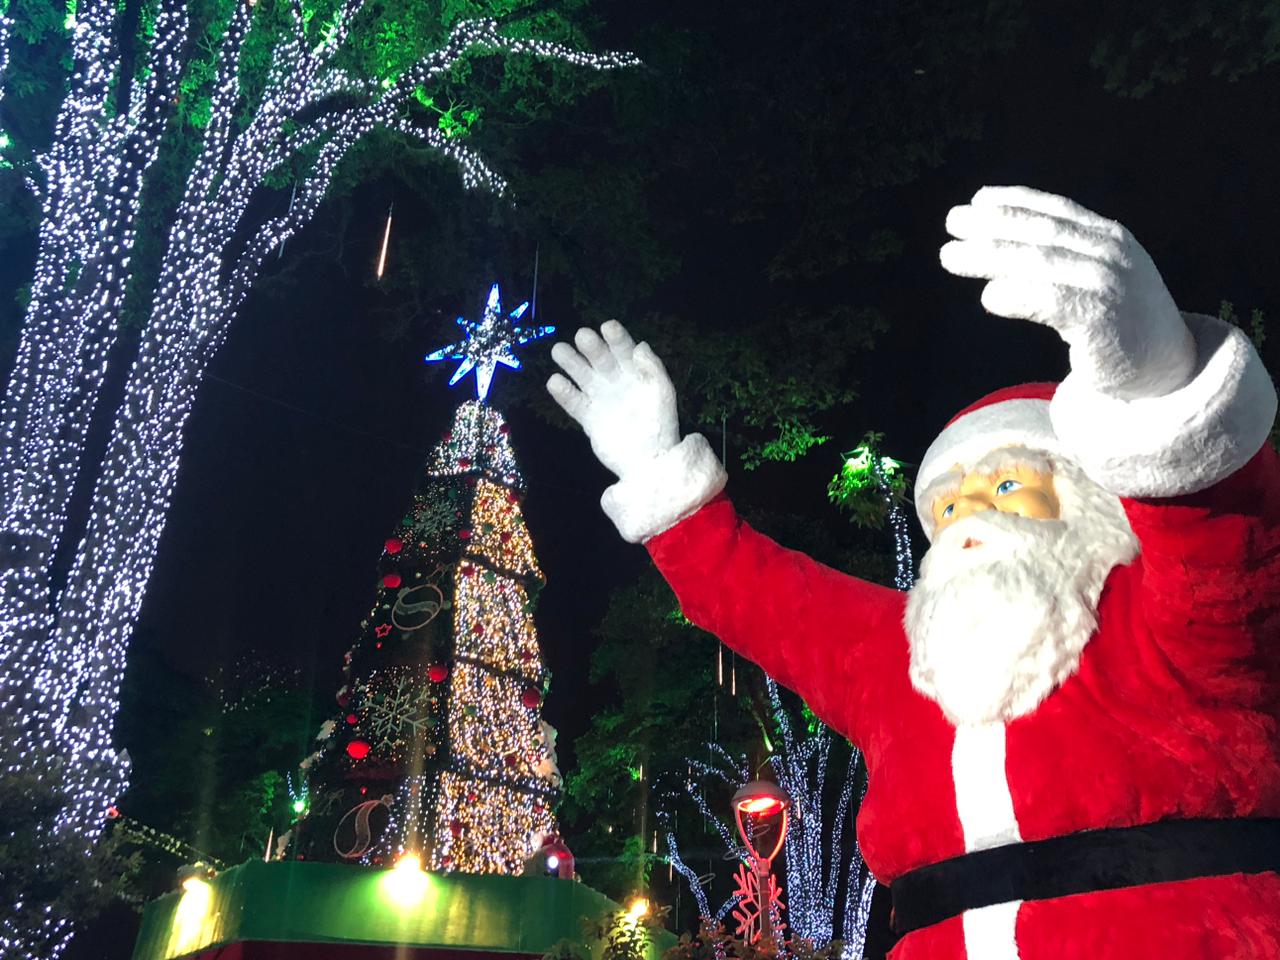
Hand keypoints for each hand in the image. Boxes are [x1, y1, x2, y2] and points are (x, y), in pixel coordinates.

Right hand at [547, 321, 679, 477]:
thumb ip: (653, 370)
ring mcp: (601, 399)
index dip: (616, 338)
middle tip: (581, 336)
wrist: (649, 464)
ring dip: (571, 362)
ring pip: (582, 376)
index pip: (624, 350)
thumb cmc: (661, 427)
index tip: (607, 327)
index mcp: (636, 373)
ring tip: (559, 350)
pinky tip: (554, 381)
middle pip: (599, 359)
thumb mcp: (663, 395)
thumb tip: (640, 346)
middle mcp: (616, 382)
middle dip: (590, 347)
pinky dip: (563, 393)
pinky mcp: (589, 418)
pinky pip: (573, 402)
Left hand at [940, 186, 1194, 398]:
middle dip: (992, 224)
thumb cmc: (1121, 323)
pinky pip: (1052, 303)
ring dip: (989, 257)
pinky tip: (989, 297)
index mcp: (1110, 239)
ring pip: (1039, 263)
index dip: (1016, 202)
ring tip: (951, 256)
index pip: (1057, 212)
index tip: (978, 199)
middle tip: (952, 222)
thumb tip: (999, 240)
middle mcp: (1110, 256)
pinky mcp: (1102, 323)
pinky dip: (1018, 297)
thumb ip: (1061, 257)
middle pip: (1040, 234)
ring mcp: (1109, 287)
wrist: (1168, 369)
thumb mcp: (1098, 277)